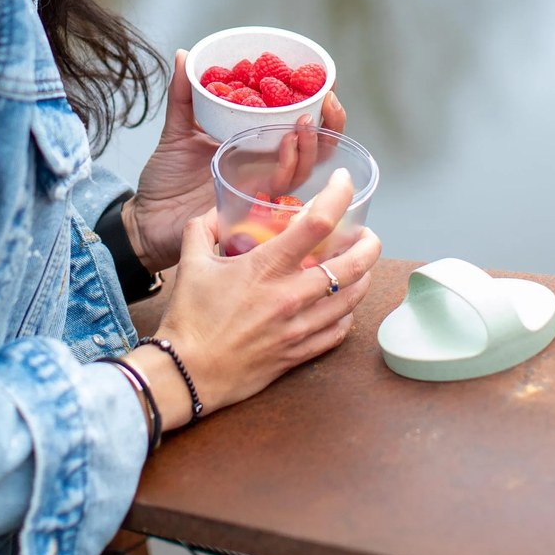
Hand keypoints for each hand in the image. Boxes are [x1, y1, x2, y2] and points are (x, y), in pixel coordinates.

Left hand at [124, 51, 346, 273]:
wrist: (148, 218)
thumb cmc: (165, 179)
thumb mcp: (176, 129)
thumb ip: (184, 94)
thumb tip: (185, 54)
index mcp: (255, 146)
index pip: (297, 126)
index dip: (318, 108)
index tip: (325, 82)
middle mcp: (265, 167)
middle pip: (315, 148)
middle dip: (330, 125)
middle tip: (329, 99)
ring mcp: (261, 188)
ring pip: (305, 168)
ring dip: (311, 143)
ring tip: (306, 121)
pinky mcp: (254, 207)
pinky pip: (281, 188)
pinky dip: (288, 165)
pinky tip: (286, 144)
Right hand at [128, 167, 380, 428]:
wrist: (186, 373)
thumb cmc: (189, 317)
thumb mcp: (191, 262)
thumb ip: (204, 228)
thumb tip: (219, 213)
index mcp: (266, 267)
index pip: (317, 223)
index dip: (338, 196)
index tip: (343, 182)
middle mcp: (290, 296)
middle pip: (352, 264)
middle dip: (368, 242)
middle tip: (364, 233)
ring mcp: (299, 328)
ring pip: (352, 299)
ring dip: (363, 276)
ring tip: (360, 265)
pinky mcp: (298, 354)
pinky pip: (339, 332)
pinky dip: (347, 313)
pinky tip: (342, 304)